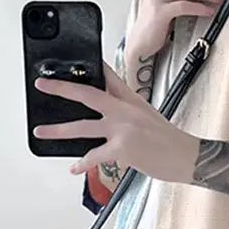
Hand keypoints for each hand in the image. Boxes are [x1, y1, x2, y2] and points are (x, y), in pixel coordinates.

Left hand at [33, 62, 199, 184]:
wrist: (187, 157)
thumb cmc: (169, 141)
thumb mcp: (149, 117)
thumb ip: (128, 111)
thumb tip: (108, 113)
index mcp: (132, 100)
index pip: (109, 76)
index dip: (91, 66)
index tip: (73, 60)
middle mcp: (125, 110)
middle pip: (88, 94)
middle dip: (62, 89)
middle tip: (42, 84)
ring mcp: (123, 128)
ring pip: (83, 126)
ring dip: (59, 130)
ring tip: (41, 132)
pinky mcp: (122, 148)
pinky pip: (94, 155)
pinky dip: (82, 163)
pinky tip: (73, 167)